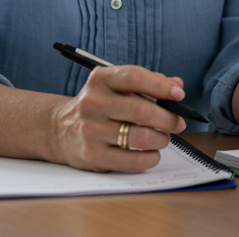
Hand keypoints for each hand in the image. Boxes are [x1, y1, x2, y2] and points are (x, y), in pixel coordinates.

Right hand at [48, 65, 186, 171]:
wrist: (59, 129)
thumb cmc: (99, 106)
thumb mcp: (116, 86)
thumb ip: (147, 83)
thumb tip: (176, 86)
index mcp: (100, 80)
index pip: (134, 77)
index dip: (160, 85)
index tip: (178, 94)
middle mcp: (92, 103)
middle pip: (142, 111)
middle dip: (168, 118)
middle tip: (178, 123)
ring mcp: (90, 131)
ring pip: (141, 137)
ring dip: (161, 139)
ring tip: (163, 138)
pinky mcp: (92, 155)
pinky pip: (132, 160)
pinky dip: (150, 158)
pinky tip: (152, 153)